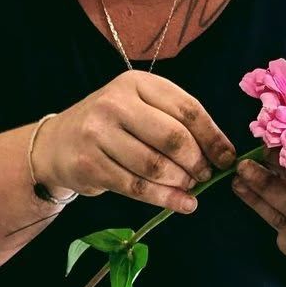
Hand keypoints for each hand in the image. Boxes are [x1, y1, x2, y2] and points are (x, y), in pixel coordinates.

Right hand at [34, 72, 235, 214]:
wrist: (58, 143)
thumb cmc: (112, 126)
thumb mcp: (141, 109)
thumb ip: (176, 122)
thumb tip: (222, 152)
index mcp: (137, 83)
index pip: (186, 109)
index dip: (213, 137)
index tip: (227, 158)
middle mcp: (115, 103)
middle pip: (173, 138)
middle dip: (197, 162)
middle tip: (205, 175)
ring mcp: (99, 134)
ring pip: (155, 166)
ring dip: (181, 182)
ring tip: (190, 189)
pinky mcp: (90, 165)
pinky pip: (137, 187)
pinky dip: (165, 199)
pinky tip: (181, 203)